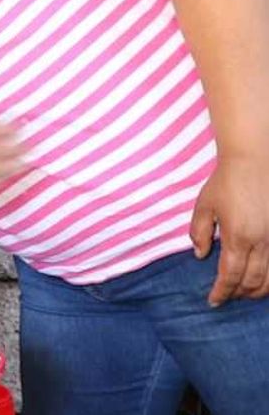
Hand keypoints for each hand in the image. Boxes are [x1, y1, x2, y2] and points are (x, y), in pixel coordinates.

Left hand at [190, 160, 268, 305]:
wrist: (254, 162)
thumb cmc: (226, 182)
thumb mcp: (204, 206)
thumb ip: (199, 232)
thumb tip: (200, 255)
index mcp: (238, 237)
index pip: (230, 276)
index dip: (221, 292)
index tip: (213, 300)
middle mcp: (261, 243)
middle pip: (252, 281)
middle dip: (238, 293)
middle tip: (226, 296)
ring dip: (257, 290)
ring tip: (244, 293)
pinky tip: (264, 281)